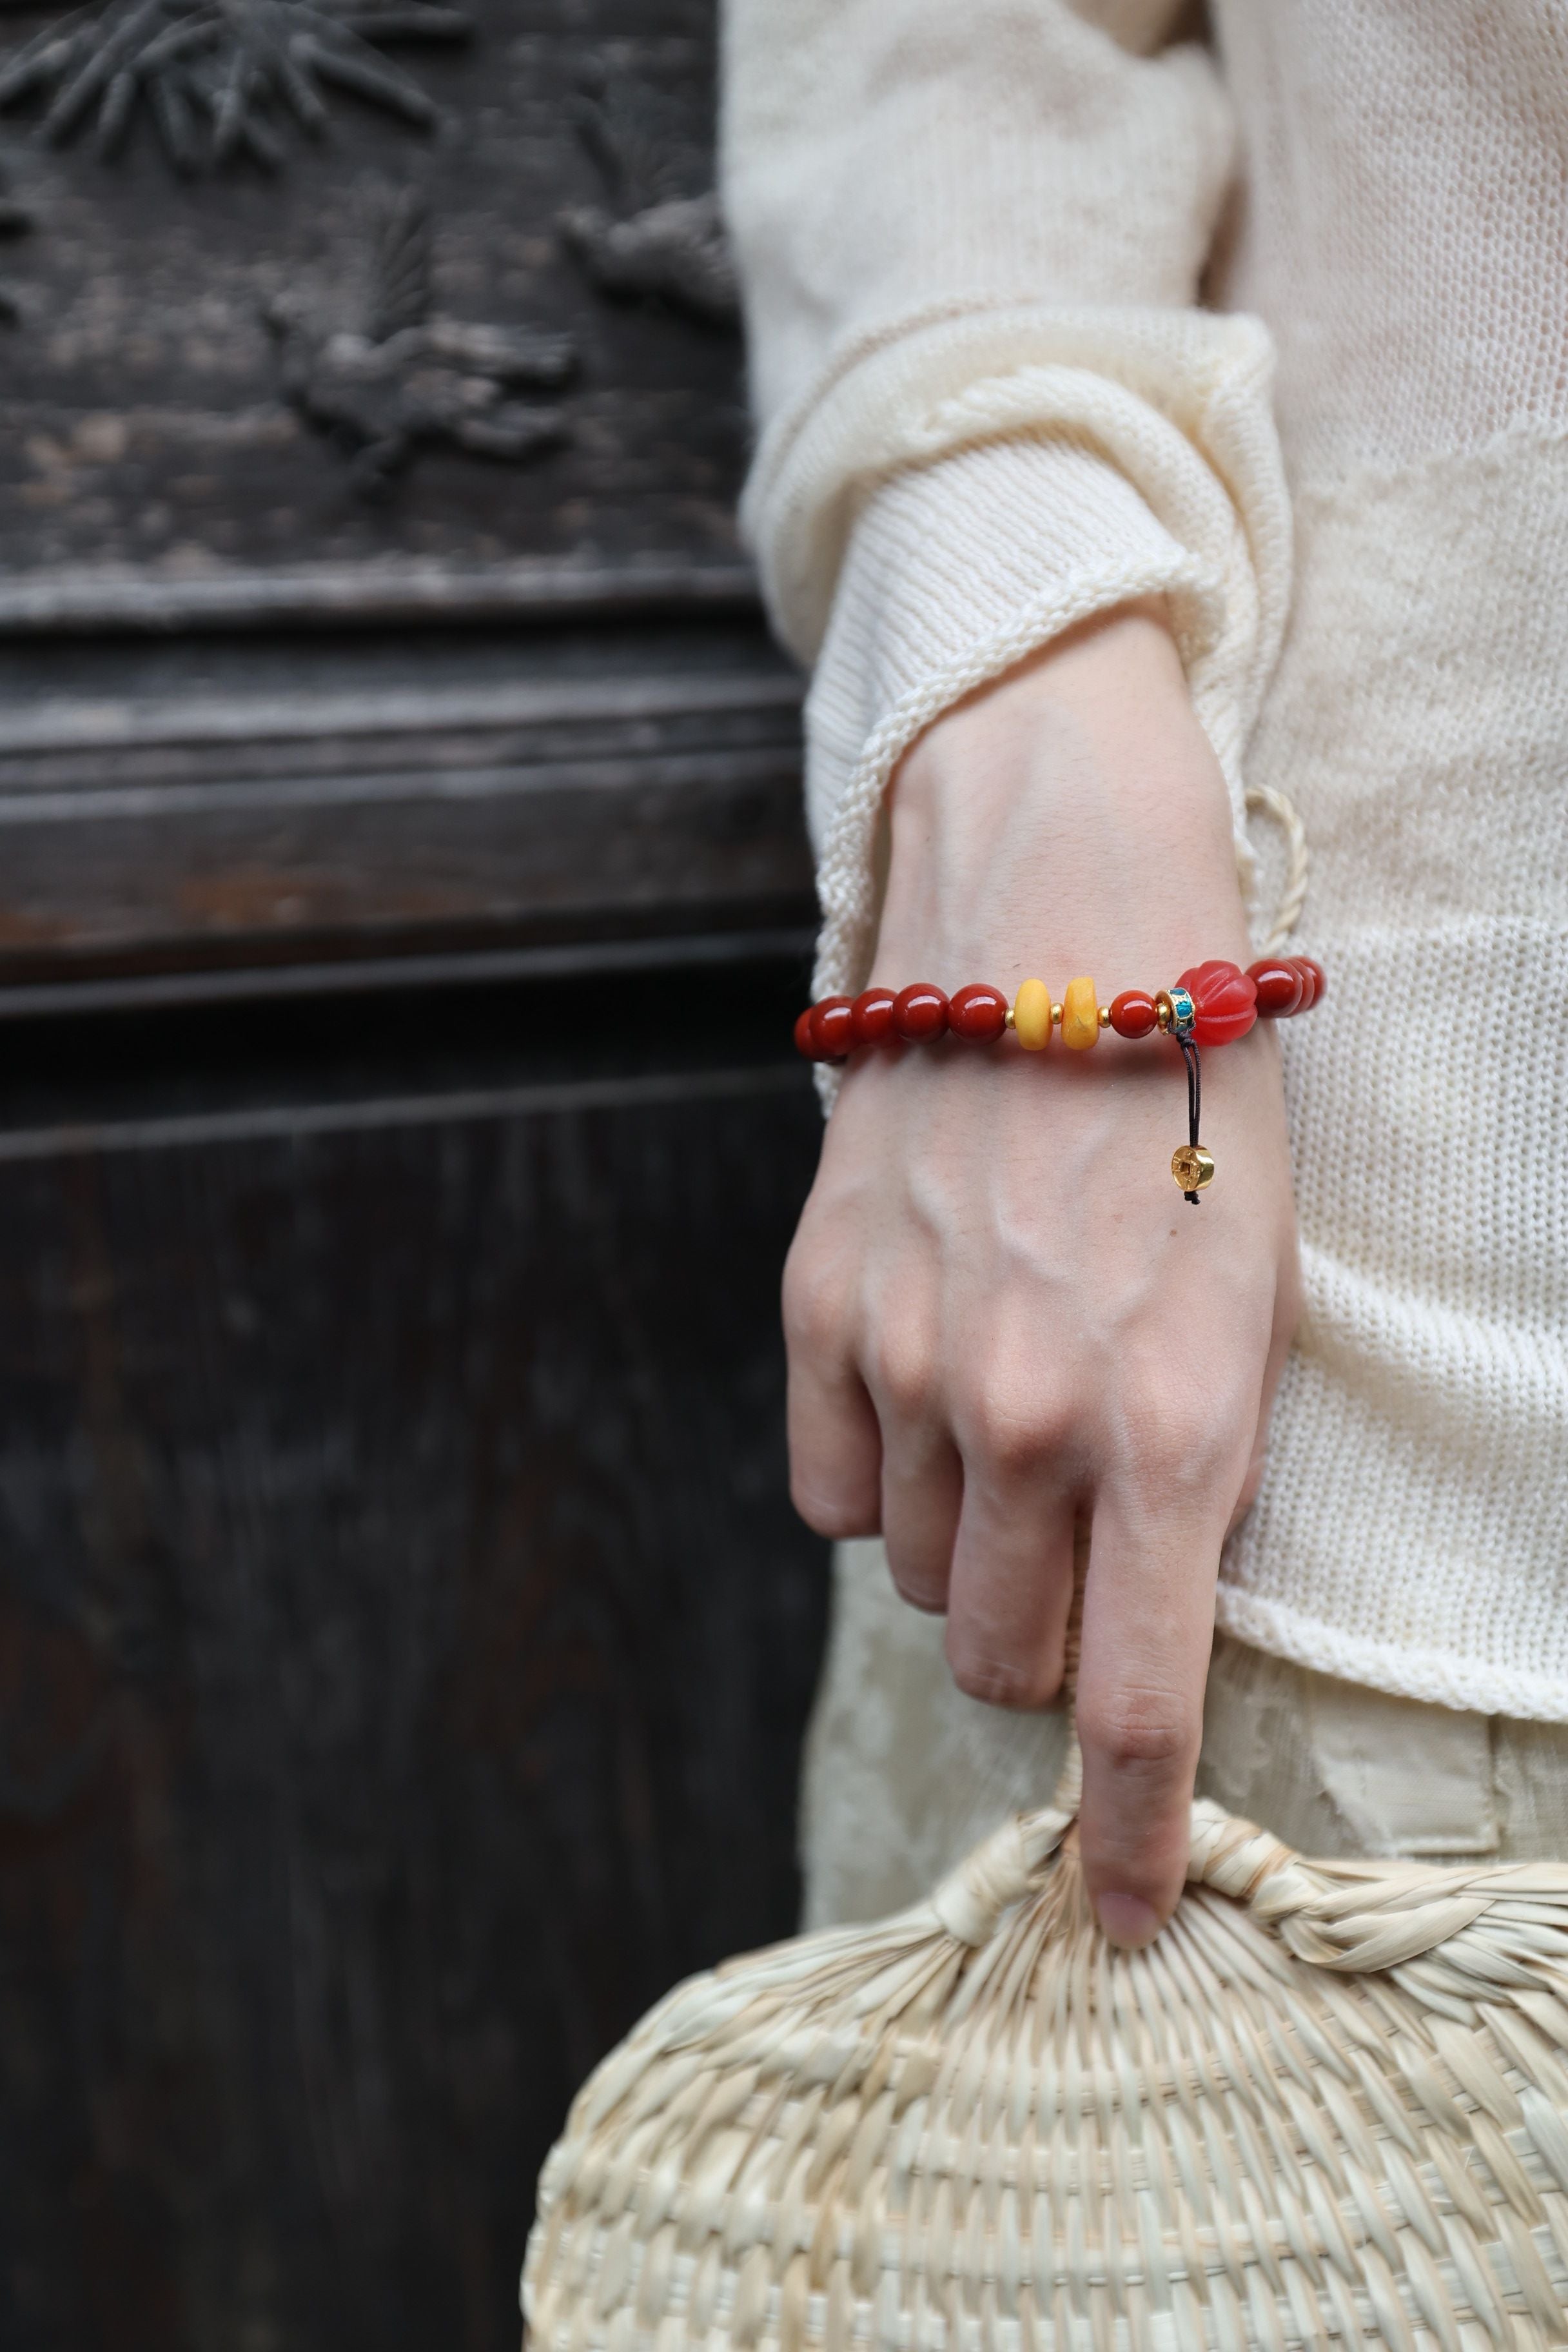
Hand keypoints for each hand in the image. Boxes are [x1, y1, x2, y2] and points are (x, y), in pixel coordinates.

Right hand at [783, 602, 1299, 1944]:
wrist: (1062, 923)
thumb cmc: (1199, 1113)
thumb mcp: (1257, 1307)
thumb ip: (1193, 1479)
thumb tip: (1122, 1618)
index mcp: (1170, 1429)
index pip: (1129, 1707)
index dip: (1130, 1842)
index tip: (1126, 1919)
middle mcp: (1025, 1420)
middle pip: (1000, 1661)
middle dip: (1044, 1644)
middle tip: (1075, 1545)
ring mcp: (905, 1366)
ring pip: (910, 1580)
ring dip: (962, 1545)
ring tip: (1006, 1420)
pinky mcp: (816, 1310)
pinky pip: (824, 1495)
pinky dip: (875, 1483)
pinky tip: (921, 1395)